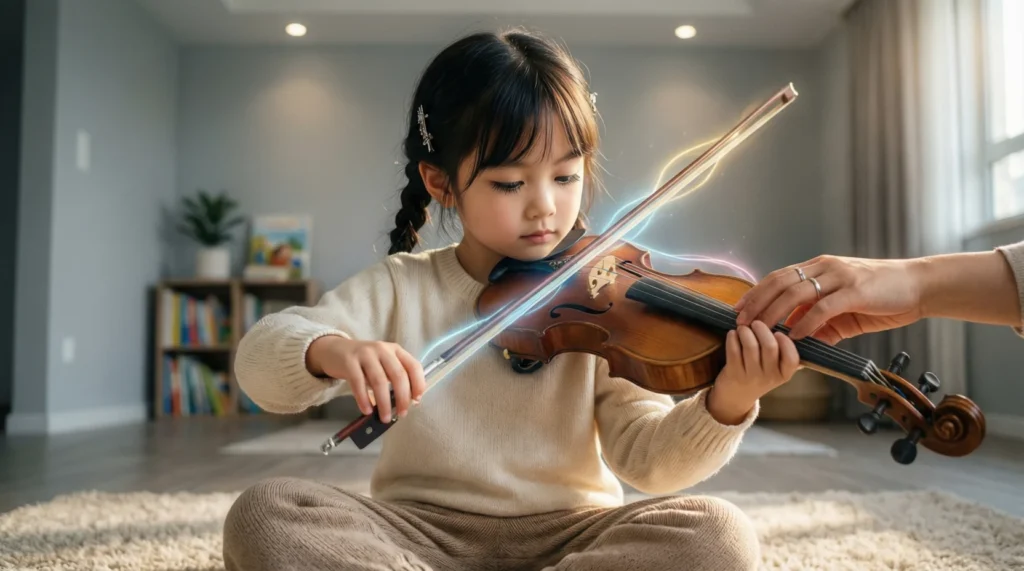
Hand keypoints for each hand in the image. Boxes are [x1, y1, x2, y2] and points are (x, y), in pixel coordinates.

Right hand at [306, 336, 424, 422]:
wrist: (335, 350)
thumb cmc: (364, 362)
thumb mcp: (383, 364)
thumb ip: (394, 377)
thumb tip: (405, 402)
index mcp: (395, 350)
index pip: (413, 366)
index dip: (418, 384)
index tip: (417, 400)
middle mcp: (382, 349)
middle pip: (398, 375)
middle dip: (402, 398)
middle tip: (402, 413)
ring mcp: (365, 354)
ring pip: (379, 381)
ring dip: (384, 403)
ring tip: (385, 418)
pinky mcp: (349, 362)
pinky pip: (358, 383)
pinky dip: (364, 399)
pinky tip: (367, 410)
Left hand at [706, 321, 799, 424]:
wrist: (736, 397)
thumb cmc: (758, 376)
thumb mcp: (776, 370)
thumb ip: (784, 354)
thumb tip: (791, 328)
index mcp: (784, 375)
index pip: (792, 359)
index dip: (786, 342)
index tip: (778, 333)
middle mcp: (769, 377)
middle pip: (770, 347)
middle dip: (762, 329)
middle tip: (756, 323)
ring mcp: (751, 376)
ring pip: (750, 346)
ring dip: (745, 331)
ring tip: (743, 327)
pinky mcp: (733, 373)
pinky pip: (733, 350)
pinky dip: (733, 337)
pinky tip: (732, 334)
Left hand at [734, 255, 922, 343]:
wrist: (919, 286)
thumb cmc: (883, 296)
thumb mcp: (846, 308)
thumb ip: (823, 321)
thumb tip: (801, 339)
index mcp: (820, 268)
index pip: (779, 277)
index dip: (756, 292)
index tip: (739, 309)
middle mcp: (826, 267)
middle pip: (780, 282)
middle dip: (757, 302)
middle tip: (740, 322)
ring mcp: (840, 277)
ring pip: (796, 292)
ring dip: (774, 313)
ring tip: (760, 330)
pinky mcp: (856, 291)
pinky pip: (823, 307)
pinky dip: (806, 322)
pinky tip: (794, 335)